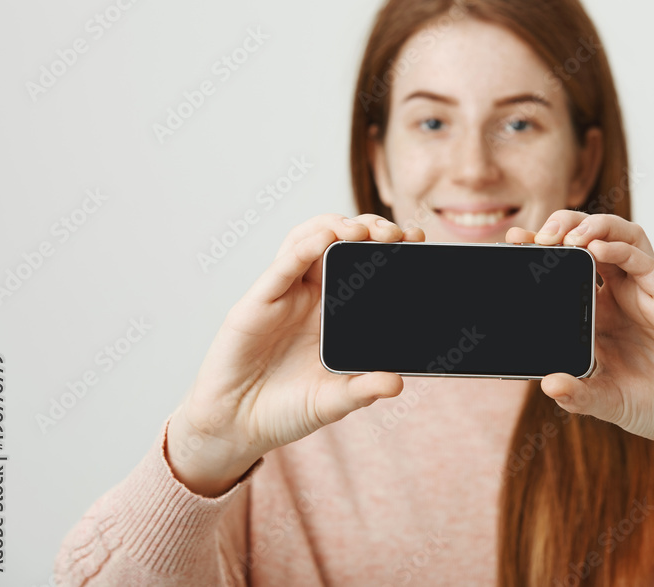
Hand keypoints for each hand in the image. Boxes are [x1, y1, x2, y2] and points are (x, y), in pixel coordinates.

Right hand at [166, 213, 423, 495]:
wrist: (237, 426)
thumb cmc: (286, 409)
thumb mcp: (333, 401)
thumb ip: (363, 391)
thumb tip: (396, 382)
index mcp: (336, 313)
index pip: (365, 266)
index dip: (389, 248)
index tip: (416, 241)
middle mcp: (312, 296)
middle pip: (341, 244)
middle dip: (369, 229)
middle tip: (393, 233)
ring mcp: (285, 295)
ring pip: (309, 242)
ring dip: (336, 227)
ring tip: (362, 228)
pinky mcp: (258, 302)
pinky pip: (282, 267)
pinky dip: (304, 248)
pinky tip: (325, 239)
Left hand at [506, 210, 653, 478]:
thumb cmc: (651, 405)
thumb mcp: (605, 402)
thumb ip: (578, 395)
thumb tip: (549, 385)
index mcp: (594, 314)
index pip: (564, 267)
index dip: (541, 249)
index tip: (514, 241)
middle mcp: (616, 297)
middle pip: (588, 240)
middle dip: (563, 226)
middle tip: (539, 237)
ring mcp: (642, 293)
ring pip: (618, 238)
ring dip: (593, 226)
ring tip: (568, 236)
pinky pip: (642, 261)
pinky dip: (619, 249)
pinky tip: (597, 251)